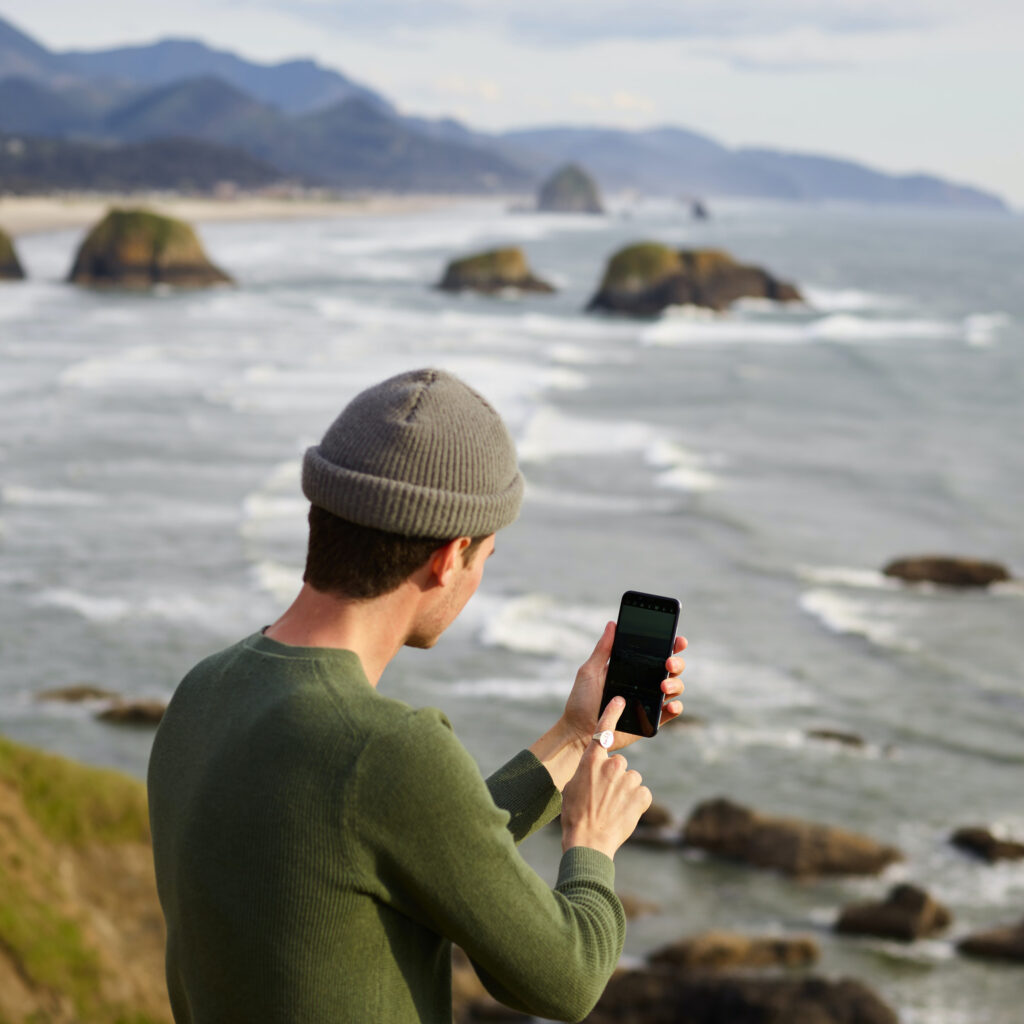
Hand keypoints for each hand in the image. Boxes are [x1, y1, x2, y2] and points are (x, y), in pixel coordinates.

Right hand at [560, 697, 652, 857]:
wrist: (588, 841)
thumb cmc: (575, 815)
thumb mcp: (573, 787)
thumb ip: (586, 772)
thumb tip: (593, 770)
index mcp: (591, 761)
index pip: (603, 731)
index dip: (611, 714)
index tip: (619, 700)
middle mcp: (611, 765)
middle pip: (620, 763)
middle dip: (616, 777)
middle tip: (604, 796)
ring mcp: (628, 779)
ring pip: (632, 779)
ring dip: (626, 791)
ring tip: (613, 808)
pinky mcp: (642, 794)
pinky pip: (642, 794)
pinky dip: (636, 803)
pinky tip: (624, 814)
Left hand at [562, 622, 686, 752]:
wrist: (579, 732)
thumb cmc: (581, 701)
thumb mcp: (589, 671)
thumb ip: (603, 649)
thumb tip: (612, 624)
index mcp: (632, 668)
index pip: (656, 653)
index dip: (671, 645)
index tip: (678, 640)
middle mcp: (644, 682)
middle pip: (671, 669)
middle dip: (676, 663)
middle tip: (668, 663)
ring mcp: (650, 701)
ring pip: (675, 688)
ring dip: (675, 684)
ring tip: (662, 686)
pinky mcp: (652, 720)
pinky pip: (671, 712)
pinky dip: (676, 707)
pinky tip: (670, 705)